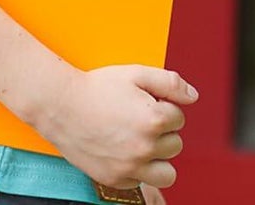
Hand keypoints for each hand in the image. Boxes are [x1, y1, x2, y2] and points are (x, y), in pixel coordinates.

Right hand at [32, 64, 195, 192]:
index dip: (162, 105)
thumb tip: (193, 96)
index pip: (179, 117)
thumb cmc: (97, 88)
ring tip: (139, 140)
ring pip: (167, 171)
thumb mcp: (134, 73)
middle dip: (161, 130)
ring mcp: (132, 167)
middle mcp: (146, 148)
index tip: (143, 101)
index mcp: (154, 120)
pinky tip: (123, 150)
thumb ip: (169, 82)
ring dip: (158, 157)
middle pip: (175, 143)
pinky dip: (138, 169)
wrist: (61, 106)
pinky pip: (143, 181)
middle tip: (137, 118)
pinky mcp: (118, 180)